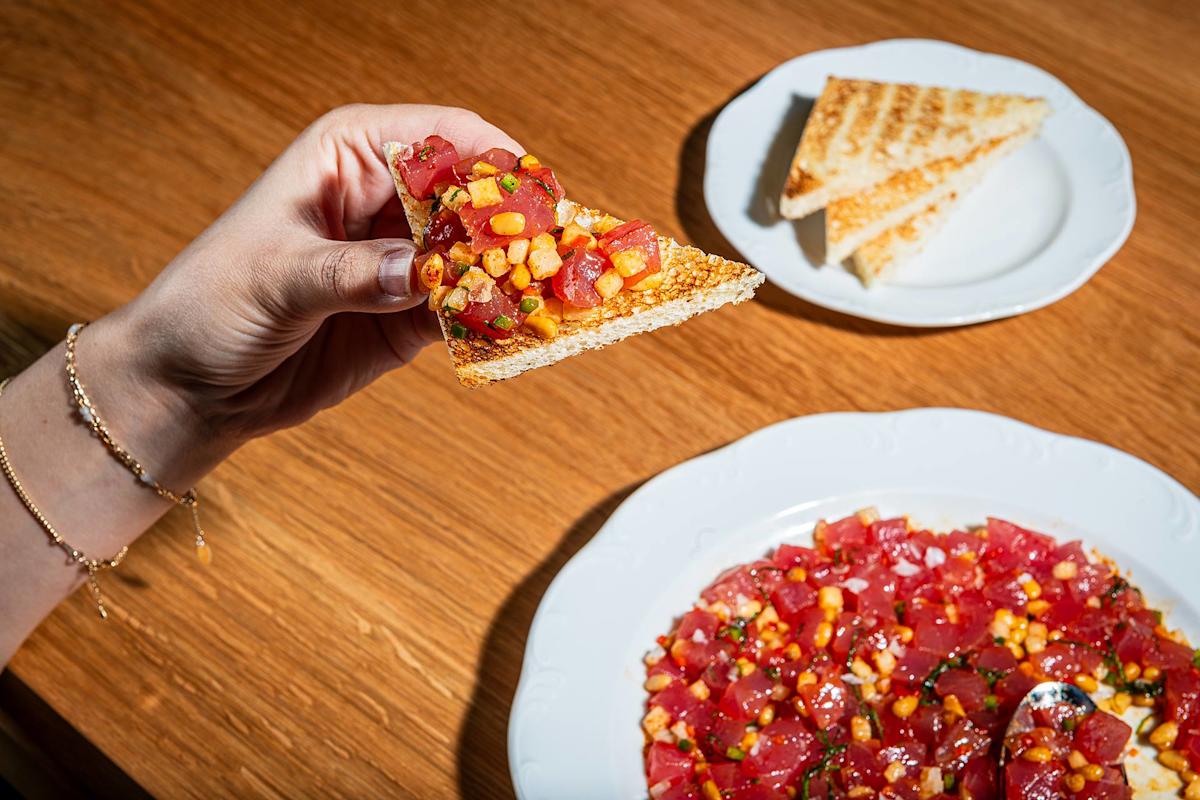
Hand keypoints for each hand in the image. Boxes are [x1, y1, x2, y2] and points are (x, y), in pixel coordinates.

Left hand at [87, 104, 521, 471]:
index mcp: (348, 155)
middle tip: (559, 254)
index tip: (535, 195)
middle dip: (516, 223)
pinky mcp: (409, 315)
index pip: (440, 137)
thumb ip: (350, 272)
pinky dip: (492, 320)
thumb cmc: (209, 304)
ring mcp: (401, 259)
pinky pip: (465, 310)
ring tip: (556, 296)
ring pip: (478, 256)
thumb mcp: (276, 279)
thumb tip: (419, 272)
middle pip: (472, 197)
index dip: (493, 161)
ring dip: (514, 275)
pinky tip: (519, 331)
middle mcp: (383, 200)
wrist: (187, 384)